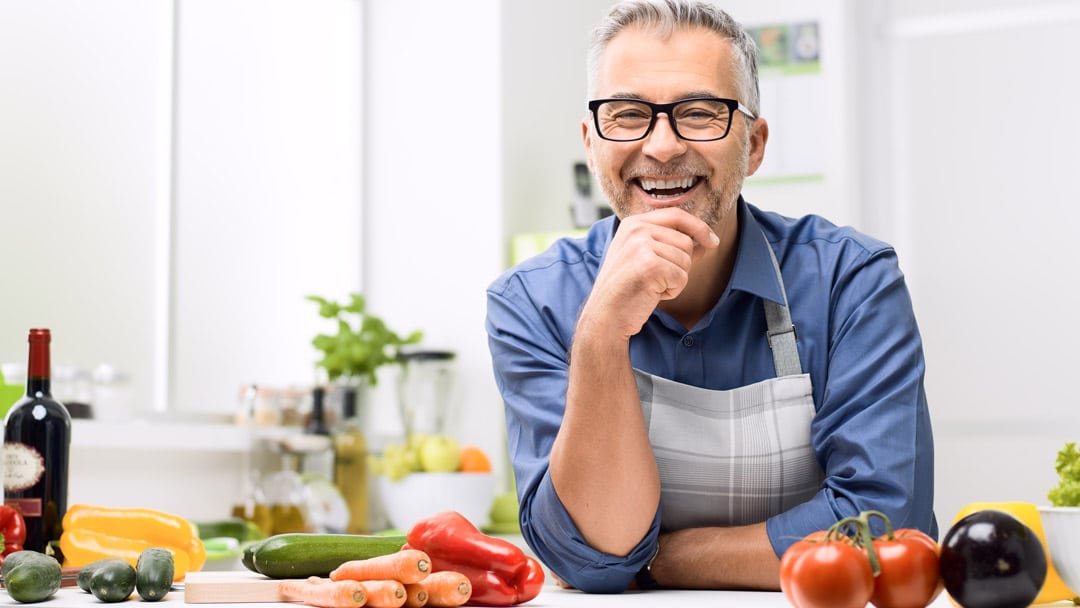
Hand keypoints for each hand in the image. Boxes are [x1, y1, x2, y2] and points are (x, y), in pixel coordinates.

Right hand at [582, 208, 718, 338]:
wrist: (605, 316)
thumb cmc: (626, 290)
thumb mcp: (644, 258)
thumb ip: (670, 245)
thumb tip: (706, 241)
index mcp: (633, 223)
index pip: (676, 215)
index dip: (699, 227)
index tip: (712, 241)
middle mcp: (636, 229)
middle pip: (686, 241)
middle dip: (680, 265)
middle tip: (656, 279)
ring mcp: (641, 246)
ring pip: (686, 261)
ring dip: (675, 280)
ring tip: (651, 287)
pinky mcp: (650, 265)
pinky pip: (681, 278)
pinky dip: (672, 291)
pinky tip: (651, 294)